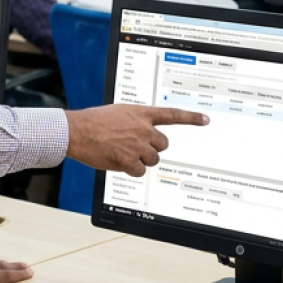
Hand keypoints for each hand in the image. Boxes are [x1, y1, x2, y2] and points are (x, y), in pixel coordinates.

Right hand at [65, 105, 208, 176]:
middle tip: (135, 146)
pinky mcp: (128, 160)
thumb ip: (137, 120)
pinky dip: (130, 169)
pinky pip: (139, 171)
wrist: (77, 130)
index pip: (172, 115)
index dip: (191, 117)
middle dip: (152, 148)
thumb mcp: (120, 112)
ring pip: (152, 159)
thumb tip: (145, 131)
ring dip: (141, 159)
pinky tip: (118, 161)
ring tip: (123, 152)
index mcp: (142, 113)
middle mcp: (143, 128)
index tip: (205, 120)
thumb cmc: (94, 121)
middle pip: (163, 144)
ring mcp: (137, 145)